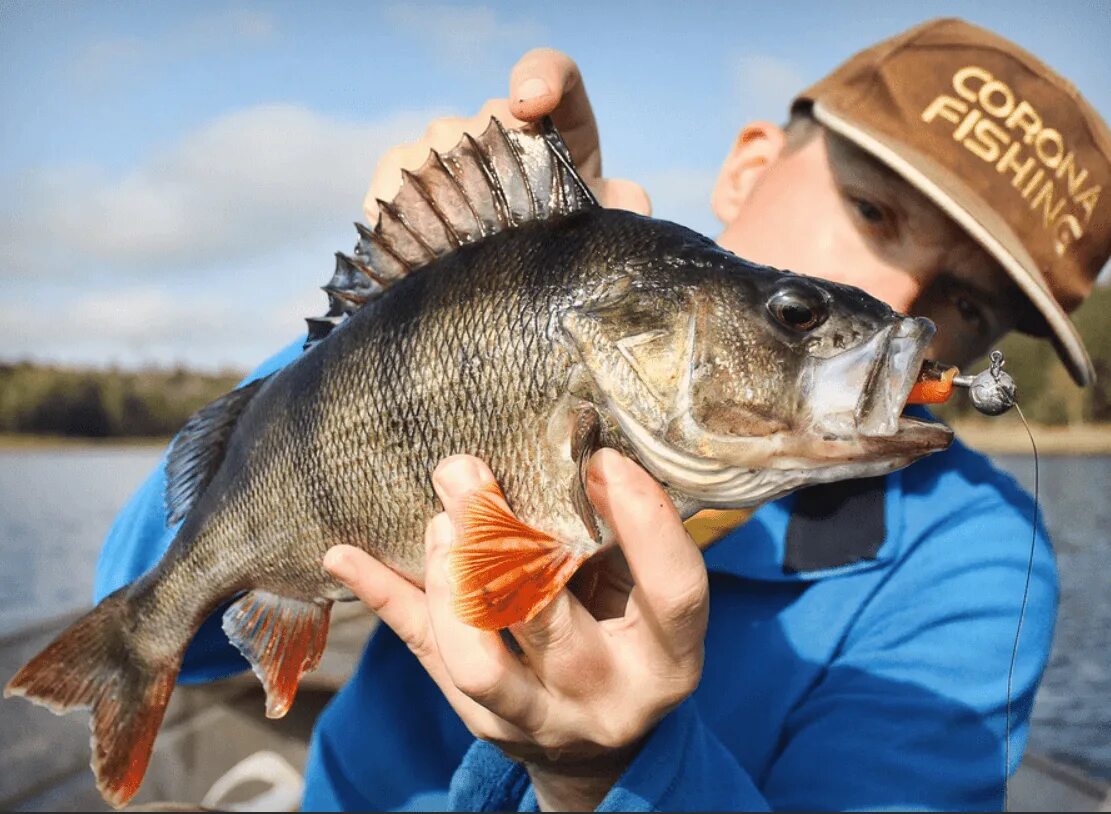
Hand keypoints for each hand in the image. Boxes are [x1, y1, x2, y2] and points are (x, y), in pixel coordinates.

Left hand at [323, 449, 707, 810]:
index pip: (672, 590)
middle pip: (551, 622)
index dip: (642, 521)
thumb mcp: (647, 597)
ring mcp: (539, 720)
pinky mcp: (484, 722)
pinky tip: (344, 555)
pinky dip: (384, 599)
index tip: (601, 459)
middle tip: (464, 472)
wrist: (599, 748)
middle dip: (498, 541)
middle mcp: (608, 696)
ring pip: (478, 662)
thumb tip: (571, 447)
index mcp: (669, 657)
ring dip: (447, 580)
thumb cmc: (628, 640)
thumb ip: (620, 541)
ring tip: (438, 522)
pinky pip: (425, 656)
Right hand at [364, 48, 650, 222]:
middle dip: (494, 170)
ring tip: (466, 248)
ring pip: (438, 152)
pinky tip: (418, 244)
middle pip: (484, 121)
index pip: (551, 72)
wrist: (506, 275)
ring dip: (450, 198)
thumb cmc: (562, 242)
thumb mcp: (598, 228)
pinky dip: (402, 207)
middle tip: (504, 227)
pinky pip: (393, 177)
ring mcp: (443, 139)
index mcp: (557, 120)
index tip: (530, 102)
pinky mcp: (398, 169)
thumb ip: (623, 210)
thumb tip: (630, 199)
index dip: (540, 77)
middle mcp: (495, 119)